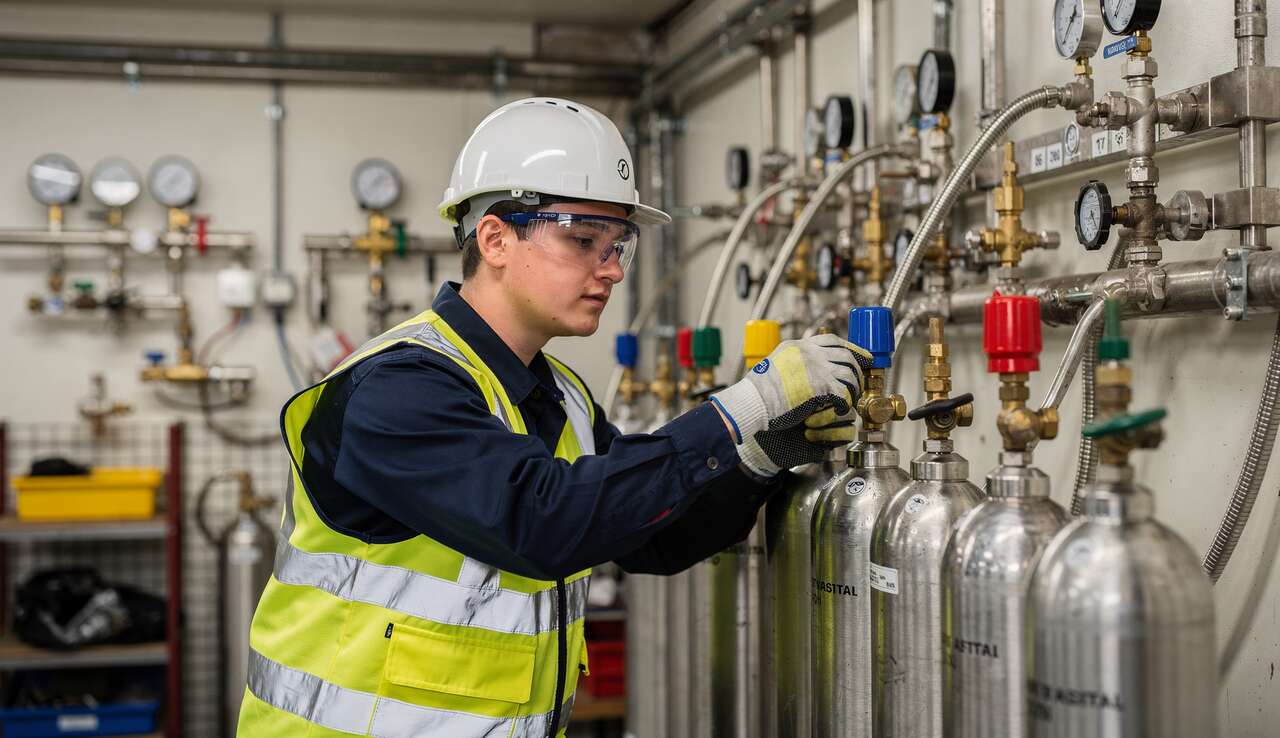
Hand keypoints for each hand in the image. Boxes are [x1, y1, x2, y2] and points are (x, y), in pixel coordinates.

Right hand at [710, 334, 872, 477]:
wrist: (751, 403)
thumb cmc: (757, 393)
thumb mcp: (774, 366)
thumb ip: (793, 363)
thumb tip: (804, 367)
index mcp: (798, 346)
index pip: (831, 340)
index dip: (850, 347)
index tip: (861, 355)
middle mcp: (809, 353)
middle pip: (845, 355)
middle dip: (857, 368)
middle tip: (861, 380)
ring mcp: (816, 368)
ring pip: (848, 374)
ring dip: (852, 388)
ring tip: (849, 399)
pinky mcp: (820, 386)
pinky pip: (844, 393)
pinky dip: (845, 402)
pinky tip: (841, 409)